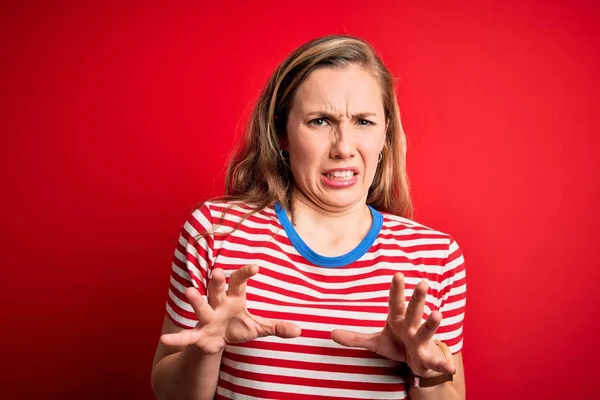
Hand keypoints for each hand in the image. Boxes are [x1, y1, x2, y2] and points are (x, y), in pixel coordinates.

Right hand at [161, 264, 301, 353]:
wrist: (217, 340)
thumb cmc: (237, 326)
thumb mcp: (258, 327)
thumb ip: (276, 327)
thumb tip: (300, 331)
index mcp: (234, 298)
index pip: (239, 282)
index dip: (246, 273)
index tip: (256, 267)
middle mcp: (218, 304)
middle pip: (217, 289)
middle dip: (216, 281)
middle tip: (216, 271)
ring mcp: (207, 318)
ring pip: (201, 307)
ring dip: (196, 300)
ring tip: (189, 292)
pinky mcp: (199, 334)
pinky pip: (188, 335)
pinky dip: (178, 337)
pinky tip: (166, 338)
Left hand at [331, 272, 454, 377]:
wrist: (417, 362)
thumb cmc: (397, 344)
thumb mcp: (374, 342)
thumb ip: (354, 338)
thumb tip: (331, 333)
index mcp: (397, 319)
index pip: (395, 302)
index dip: (396, 289)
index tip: (398, 274)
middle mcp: (411, 326)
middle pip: (413, 311)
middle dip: (418, 298)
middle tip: (423, 283)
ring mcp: (420, 341)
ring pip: (427, 330)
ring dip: (432, 323)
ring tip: (437, 313)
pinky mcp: (427, 358)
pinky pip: (434, 361)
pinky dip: (443, 363)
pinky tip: (450, 367)